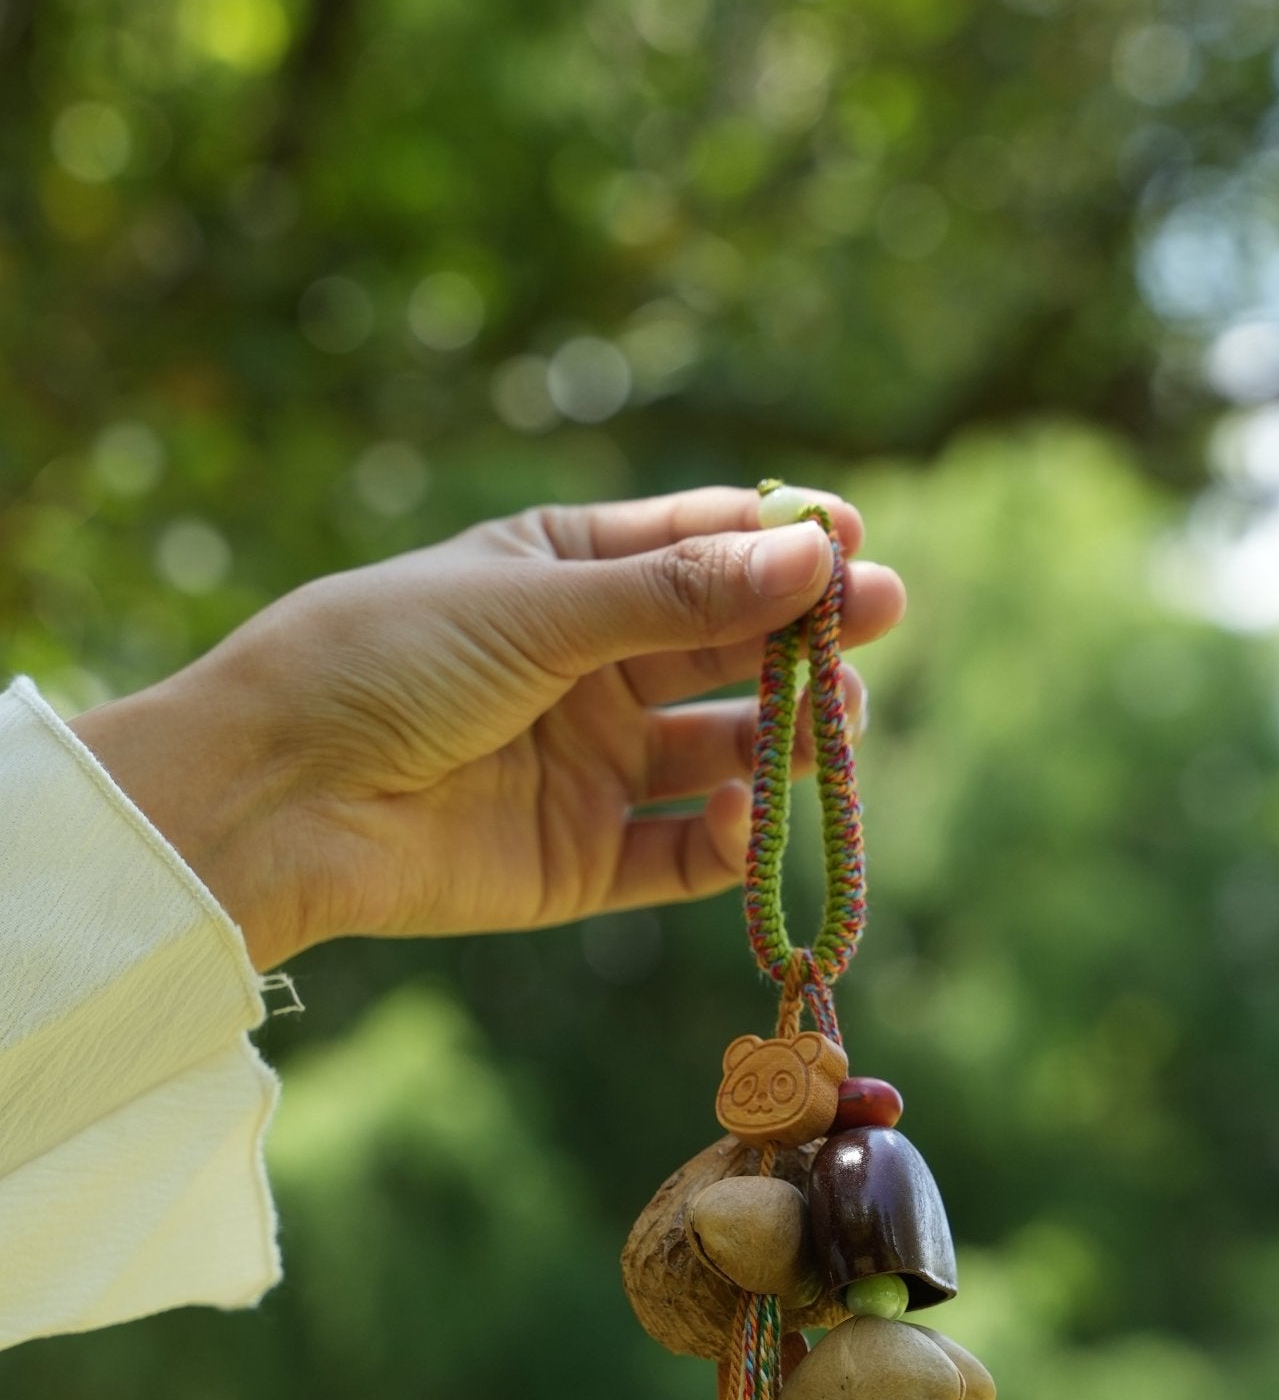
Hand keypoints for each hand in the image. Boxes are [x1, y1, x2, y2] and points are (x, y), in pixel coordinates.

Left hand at [73, 486, 904, 969]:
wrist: (282, 795)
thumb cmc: (387, 661)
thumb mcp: (538, 607)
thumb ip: (679, 594)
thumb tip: (818, 549)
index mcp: (568, 574)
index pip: (701, 546)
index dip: (783, 542)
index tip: (856, 538)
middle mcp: (592, 668)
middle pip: (731, 648)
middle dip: (807, 637)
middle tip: (876, 624)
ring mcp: (593, 767)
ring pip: (727, 749)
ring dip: (789, 737)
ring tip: (835, 726)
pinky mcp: (585, 860)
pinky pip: (685, 850)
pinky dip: (731, 836)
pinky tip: (748, 808)